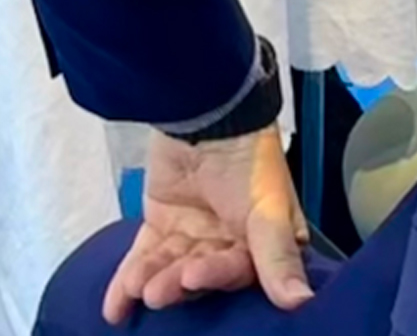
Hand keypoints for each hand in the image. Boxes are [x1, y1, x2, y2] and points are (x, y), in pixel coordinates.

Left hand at [102, 132, 312, 323]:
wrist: (207, 107)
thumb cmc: (248, 158)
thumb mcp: (268, 207)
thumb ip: (277, 258)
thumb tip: (301, 303)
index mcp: (264, 243)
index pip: (240, 273)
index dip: (217, 276)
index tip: (196, 275)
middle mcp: (231, 242)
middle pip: (202, 274)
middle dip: (179, 283)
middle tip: (158, 291)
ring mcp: (195, 233)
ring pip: (172, 267)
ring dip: (152, 280)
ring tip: (136, 289)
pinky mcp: (163, 221)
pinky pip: (146, 256)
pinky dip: (128, 280)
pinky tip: (115, 309)